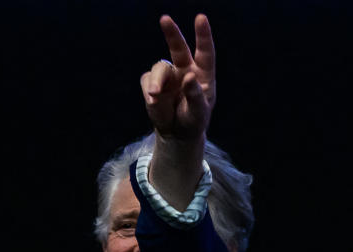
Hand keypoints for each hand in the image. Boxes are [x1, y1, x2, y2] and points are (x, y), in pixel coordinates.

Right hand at [140, 14, 215, 140]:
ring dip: (156, 81)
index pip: (205, 52)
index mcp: (202, 75)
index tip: (200, 18)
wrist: (177, 132)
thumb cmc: (194, 120)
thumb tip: (188, 76)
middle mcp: (185, 70)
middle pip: (178, 48)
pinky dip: (149, 91)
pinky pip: (148, 80)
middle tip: (165, 19)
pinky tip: (153, 102)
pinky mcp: (152, 82)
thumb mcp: (199, 112)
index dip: (203, 35)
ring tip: (154, 95)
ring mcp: (168, 75)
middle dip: (172, 33)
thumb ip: (195, 95)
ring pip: (160, 68)